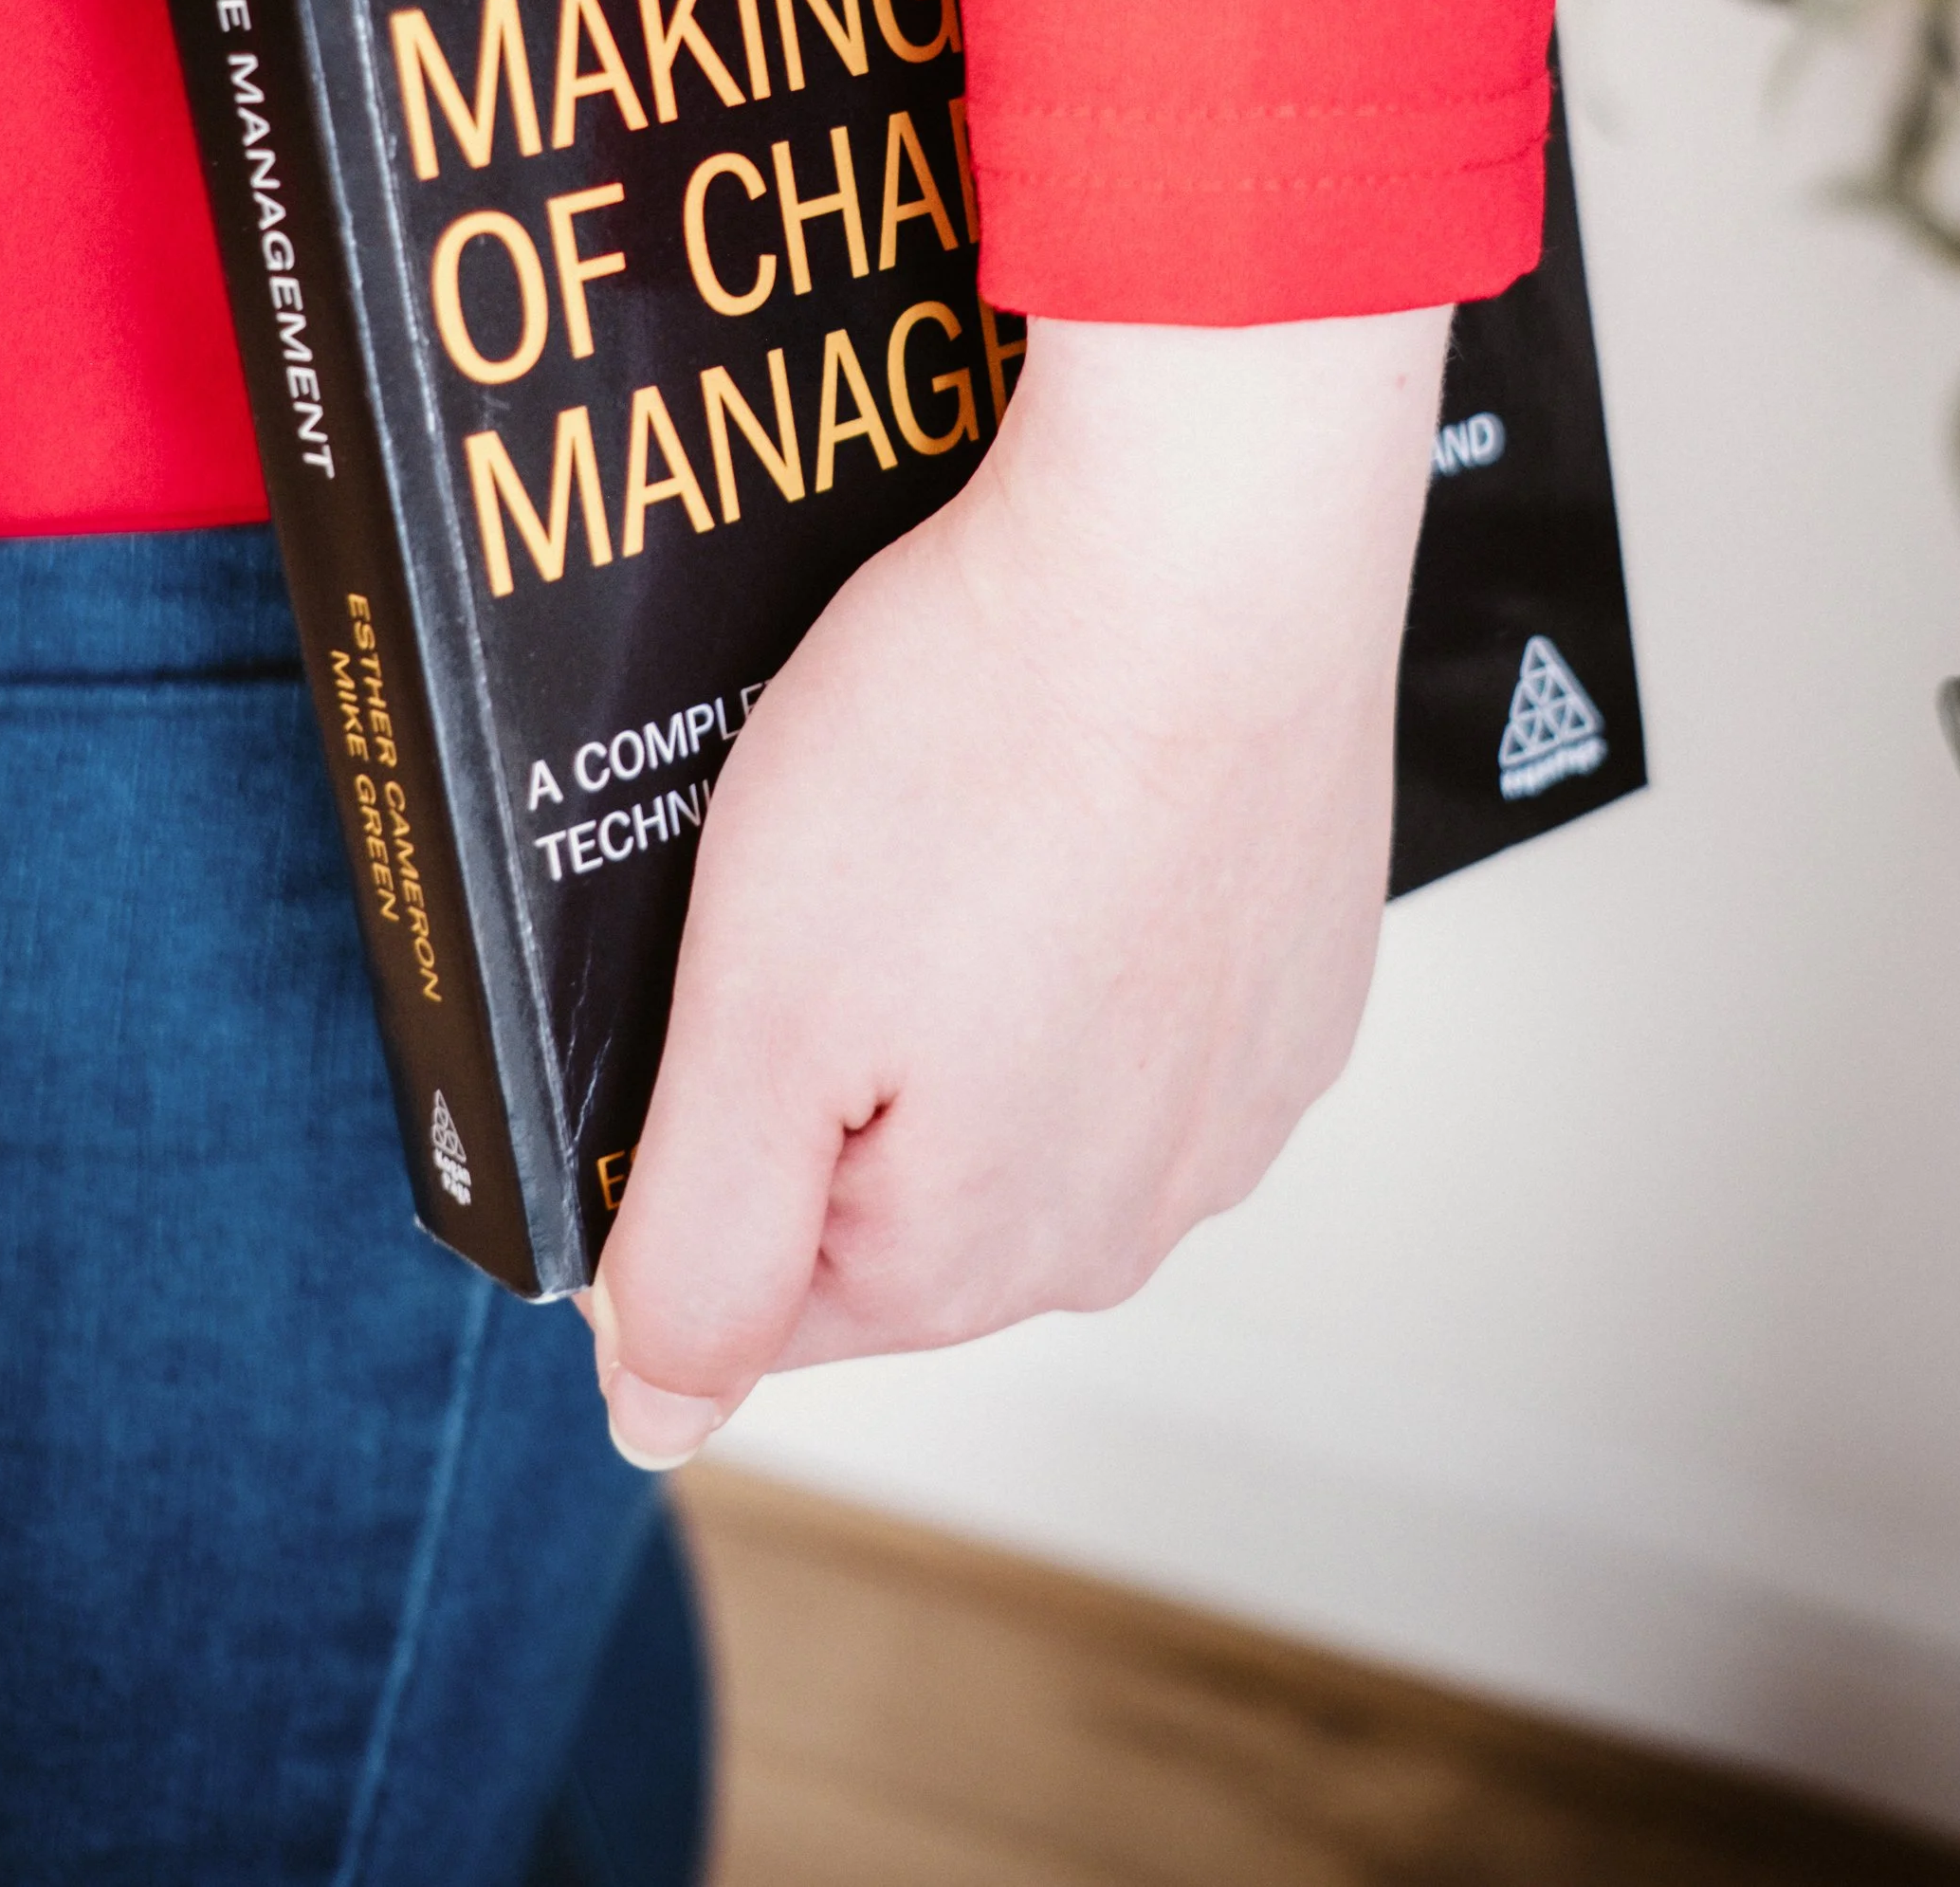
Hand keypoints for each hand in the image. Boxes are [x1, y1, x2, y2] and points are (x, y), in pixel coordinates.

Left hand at [584, 302, 1450, 1466]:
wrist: (1205, 541)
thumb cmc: (980, 735)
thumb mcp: (756, 1014)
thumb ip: (702, 1257)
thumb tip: (660, 1419)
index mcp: (984, 1249)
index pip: (762, 1280)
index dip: (702, 1118)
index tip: (726, 964)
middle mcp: (1139, 1207)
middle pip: (899, 1181)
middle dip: (834, 1045)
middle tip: (827, 867)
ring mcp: (1242, 1084)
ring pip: (1025, 1072)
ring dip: (957, 970)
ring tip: (943, 804)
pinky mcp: (1299, 964)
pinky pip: (1138, 984)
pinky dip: (1075, 902)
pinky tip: (1050, 790)